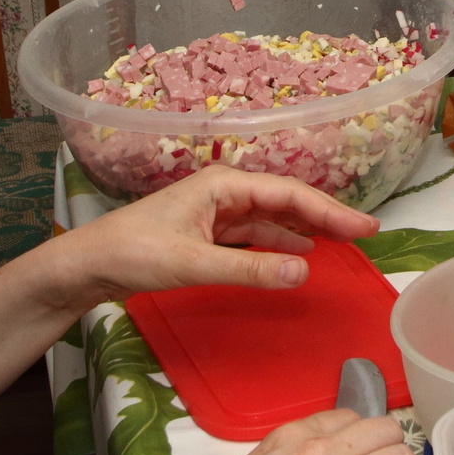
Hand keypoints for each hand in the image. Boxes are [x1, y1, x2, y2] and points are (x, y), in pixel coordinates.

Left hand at [34, 166, 378, 314]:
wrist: (87, 266)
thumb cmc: (134, 254)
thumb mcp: (194, 264)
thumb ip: (251, 269)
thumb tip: (305, 270)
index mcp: (223, 184)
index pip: (289, 194)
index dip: (331, 211)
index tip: (366, 227)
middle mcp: (223, 192)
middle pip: (285, 201)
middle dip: (326, 216)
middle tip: (366, 234)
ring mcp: (215, 213)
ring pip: (272, 219)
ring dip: (305, 229)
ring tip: (342, 242)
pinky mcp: (206, 235)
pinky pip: (254, 236)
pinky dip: (279, 245)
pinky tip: (299, 254)